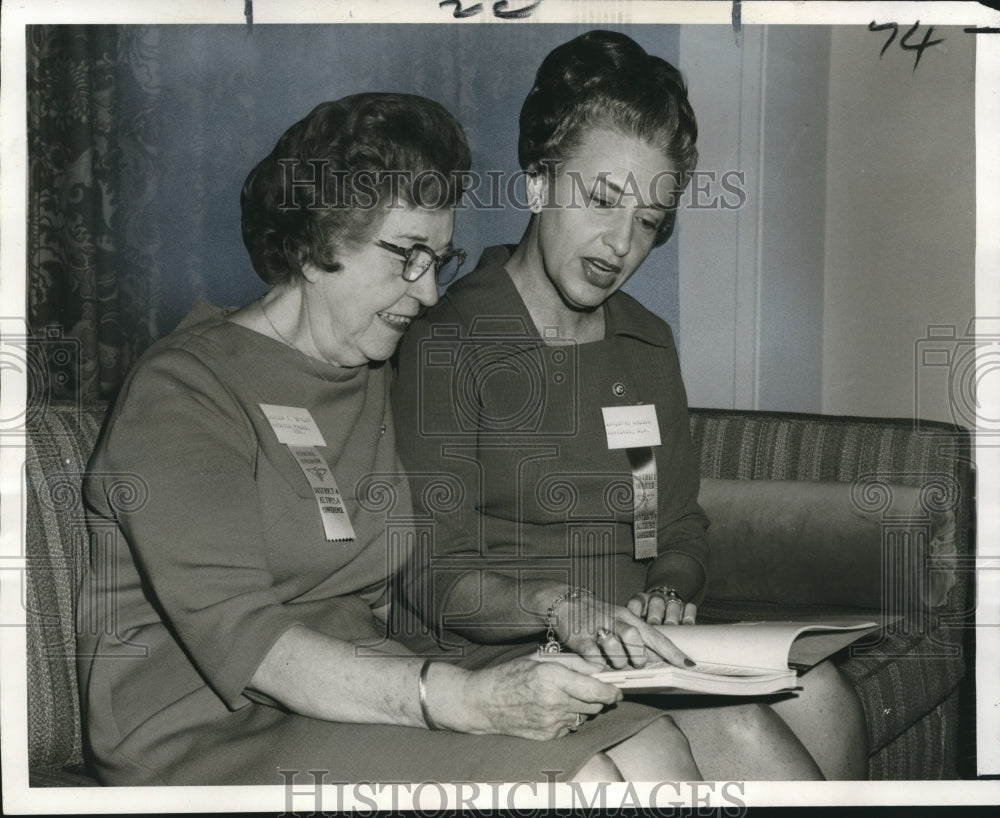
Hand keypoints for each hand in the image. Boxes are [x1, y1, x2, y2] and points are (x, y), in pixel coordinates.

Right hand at [457, 656, 622, 740]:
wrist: (483, 702)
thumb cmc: (509, 675)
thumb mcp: (540, 660)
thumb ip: (573, 664)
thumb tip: (600, 670)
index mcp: (553, 677)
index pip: (596, 690)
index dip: (612, 692)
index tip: (617, 690)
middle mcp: (555, 702)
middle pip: (594, 705)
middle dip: (597, 698)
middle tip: (590, 689)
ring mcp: (551, 722)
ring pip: (584, 717)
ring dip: (582, 708)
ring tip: (563, 697)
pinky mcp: (548, 736)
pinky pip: (570, 727)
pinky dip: (568, 719)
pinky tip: (552, 709)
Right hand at [554, 595, 694, 670]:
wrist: (564, 603)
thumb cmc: (597, 616)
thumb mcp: (619, 619)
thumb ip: (636, 637)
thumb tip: (656, 660)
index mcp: (629, 616)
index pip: (655, 635)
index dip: (672, 651)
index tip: (688, 665)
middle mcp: (615, 620)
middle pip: (634, 638)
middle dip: (637, 656)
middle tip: (634, 662)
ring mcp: (597, 628)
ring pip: (613, 647)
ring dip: (616, 661)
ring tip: (613, 661)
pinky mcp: (580, 637)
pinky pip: (593, 656)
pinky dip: (597, 663)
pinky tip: (596, 661)